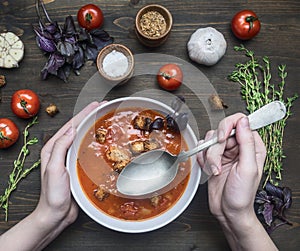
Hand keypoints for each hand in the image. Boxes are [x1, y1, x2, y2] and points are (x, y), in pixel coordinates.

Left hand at [0, 102, 103, 250]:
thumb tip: (72, 129)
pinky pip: (88, 150)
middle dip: (90, 116)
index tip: (96, 105)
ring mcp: (71, 158)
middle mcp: (62, 151)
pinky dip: (96, 142)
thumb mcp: (53, 169)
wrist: (56, 215)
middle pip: (78, 129)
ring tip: (105, 119)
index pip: (71, 126)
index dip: (84, 114)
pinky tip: (104, 141)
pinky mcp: (78, 166)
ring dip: (94, 127)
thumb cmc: (53, 195)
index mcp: (53, 149)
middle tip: (103, 107)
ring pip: (84, 138)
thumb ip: (60, 147)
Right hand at [197, 114, 276, 249]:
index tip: (222, 138)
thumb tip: (243, 121)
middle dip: (216, 148)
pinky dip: (203, 160)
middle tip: (218, 164)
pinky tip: (210, 170)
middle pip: (221, 131)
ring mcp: (225, 152)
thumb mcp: (248, 168)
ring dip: (209, 157)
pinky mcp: (213, 158)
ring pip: (210, 140)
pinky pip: (202, 149)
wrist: (228, 211)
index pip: (240, 122)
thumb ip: (246, 142)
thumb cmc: (241, 195)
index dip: (228, 126)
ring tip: (215, 170)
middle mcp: (238, 146)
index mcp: (252, 146)